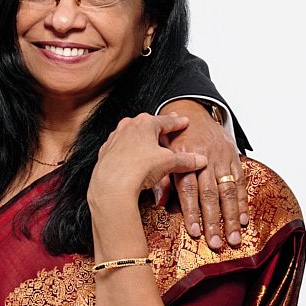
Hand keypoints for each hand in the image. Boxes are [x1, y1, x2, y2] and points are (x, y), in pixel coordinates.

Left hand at [88, 112, 206, 214]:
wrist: (112, 184)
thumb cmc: (139, 168)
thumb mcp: (168, 163)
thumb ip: (185, 160)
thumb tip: (200, 160)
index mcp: (145, 123)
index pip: (166, 121)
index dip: (177, 122)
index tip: (184, 121)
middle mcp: (128, 126)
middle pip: (148, 125)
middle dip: (158, 127)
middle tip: (167, 126)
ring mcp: (114, 138)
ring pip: (132, 135)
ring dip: (141, 139)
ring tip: (149, 143)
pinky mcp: (105, 152)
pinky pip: (120, 148)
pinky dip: (128, 151)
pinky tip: (131, 158)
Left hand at [152, 101, 246, 247]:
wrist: (192, 111)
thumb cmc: (173, 138)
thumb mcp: (162, 152)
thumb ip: (162, 178)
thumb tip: (160, 204)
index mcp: (184, 156)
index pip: (189, 188)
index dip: (192, 211)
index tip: (195, 231)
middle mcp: (205, 157)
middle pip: (211, 194)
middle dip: (214, 221)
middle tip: (217, 243)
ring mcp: (222, 157)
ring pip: (228, 191)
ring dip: (231, 217)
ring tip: (233, 238)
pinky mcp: (234, 157)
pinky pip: (241, 182)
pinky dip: (242, 202)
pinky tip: (244, 220)